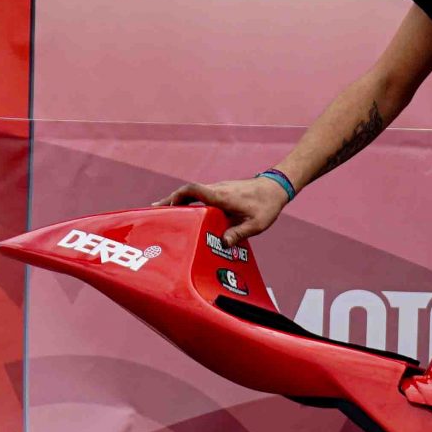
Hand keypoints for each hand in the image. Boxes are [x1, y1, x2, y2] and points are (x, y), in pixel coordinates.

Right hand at [157, 176, 287, 246]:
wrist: (277, 187)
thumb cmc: (267, 205)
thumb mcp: (256, 224)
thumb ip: (238, 233)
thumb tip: (222, 244)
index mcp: (221, 196)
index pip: (193, 190)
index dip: (177, 196)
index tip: (165, 206)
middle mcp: (217, 190)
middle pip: (187, 192)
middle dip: (170, 201)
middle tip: (154, 212)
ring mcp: (219, 189)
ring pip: (194, 194)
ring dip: (179, 202)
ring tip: (166, 214)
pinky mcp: (222, 192)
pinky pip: (201, 196)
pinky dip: (190, 202)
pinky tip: (187, 213)